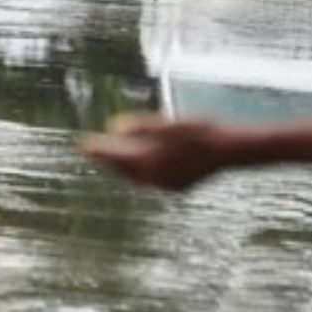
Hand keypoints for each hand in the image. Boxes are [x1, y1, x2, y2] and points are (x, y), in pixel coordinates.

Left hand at [81, 116, 228, 191]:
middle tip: (90, 150)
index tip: (82, 143)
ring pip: (135, 179)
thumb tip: (114, 126)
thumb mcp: (167, 123)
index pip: (117, 156)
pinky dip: (138, 173)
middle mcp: (156, 178)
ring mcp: (167, 186)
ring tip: (108, 157)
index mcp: (152, 161)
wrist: (229, 150)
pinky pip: (149, 181)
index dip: (99, 149)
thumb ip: (140, 126)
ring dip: (121, 168)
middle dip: (107, 160)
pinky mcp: (176, 188)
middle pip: (123, 170)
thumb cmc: (200, 131)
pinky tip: (136, 165)